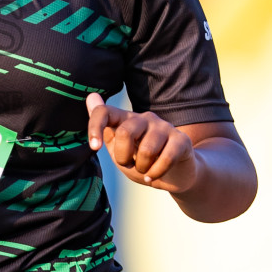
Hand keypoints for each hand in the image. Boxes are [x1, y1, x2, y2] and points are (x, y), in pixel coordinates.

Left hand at [85, 92, 200, 193]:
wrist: (174, 176)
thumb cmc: (141, 161)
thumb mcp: (118, 150)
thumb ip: (104, 129)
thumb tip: (90, 95)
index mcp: (126, 119)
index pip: (105, 111)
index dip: (95, 127)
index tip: (94, 148)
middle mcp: (145, 118)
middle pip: (125, 132)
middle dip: (123, 157)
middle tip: (129, 165)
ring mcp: (164, 127)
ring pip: (146, 150)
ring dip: (142, 168)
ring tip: (145, 170)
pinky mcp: (181, 140)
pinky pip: (165, 158)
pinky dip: (155, 173)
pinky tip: (153, 176)